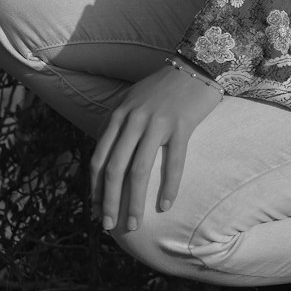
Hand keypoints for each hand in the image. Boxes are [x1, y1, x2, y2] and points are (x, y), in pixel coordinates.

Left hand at [89, 62, 221, 231]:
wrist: (195, 65)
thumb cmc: (163, 87)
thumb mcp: (132, 99)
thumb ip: (116, 124)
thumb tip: (104, 158)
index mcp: (119, 114)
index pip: (99, 158)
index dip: (95, 188)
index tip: (95, 210)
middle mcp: (134, 118)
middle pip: (115, 168)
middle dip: (109, 202)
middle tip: (110, 226)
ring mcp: (158, 121)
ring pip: (140, 170)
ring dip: (135, 202)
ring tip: (134, 224)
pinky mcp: (182, 124)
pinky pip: (173, 161)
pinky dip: (168, 187)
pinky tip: (166, 206)